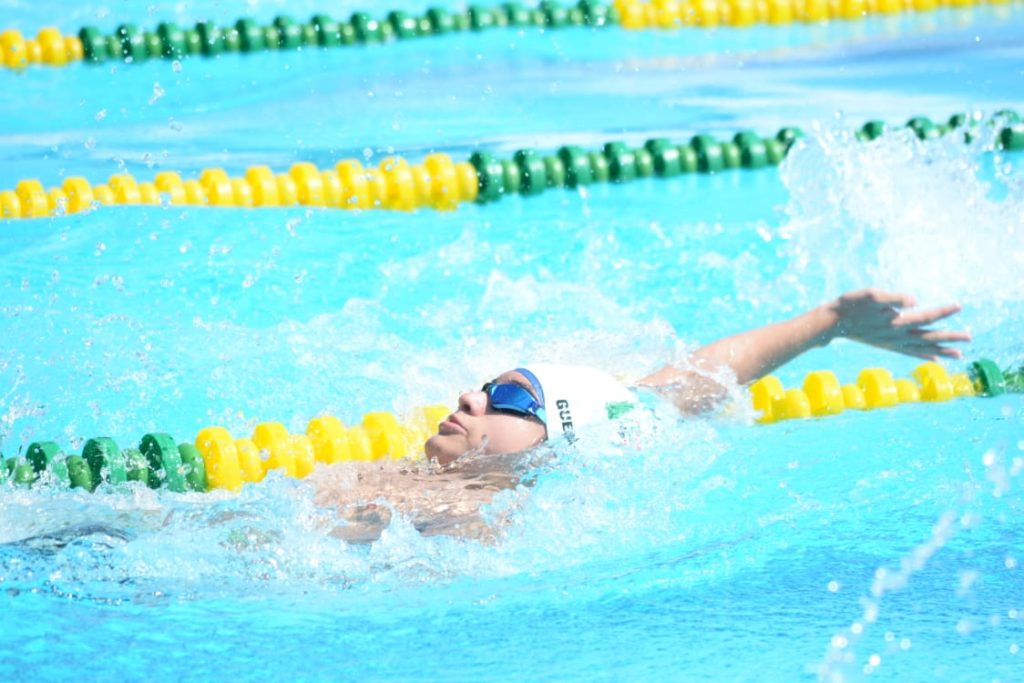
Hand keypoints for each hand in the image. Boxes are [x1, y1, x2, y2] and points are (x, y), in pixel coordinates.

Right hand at [825, 289, 970, 359]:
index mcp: (896, 322)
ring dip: (941, 350)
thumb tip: (914, 300)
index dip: (942, 311)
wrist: (832, 322)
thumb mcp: (870, 295)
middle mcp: (897, 335)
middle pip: (929, 337)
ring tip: (959, 355)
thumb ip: (893, 298)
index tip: (959, 305)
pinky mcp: (887, 344)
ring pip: (922, 348)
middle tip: (969, 337)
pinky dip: (924, 356)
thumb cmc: (850, 305)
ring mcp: (892, 342)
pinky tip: (933, 359)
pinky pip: (910, 352)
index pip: (925, 316)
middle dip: (950, 337)